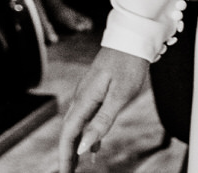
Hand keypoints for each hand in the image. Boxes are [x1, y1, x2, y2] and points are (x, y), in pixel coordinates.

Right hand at [55, 46, 151, 171]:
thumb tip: (83, 146)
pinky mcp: (96, 91)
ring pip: (77, 125)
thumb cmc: (129, 64)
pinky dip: (87, 134)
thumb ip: (102, 121)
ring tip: (75, 166)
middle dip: (66, 154)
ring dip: (75, 146)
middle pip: (69, 131)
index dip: (65, 155)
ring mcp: (88, 93)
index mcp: (85, 99)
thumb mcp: (120, 95)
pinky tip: (92, 147)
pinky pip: (87, 117)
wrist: (133, 37)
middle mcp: (82, 97)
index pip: (69, 134)